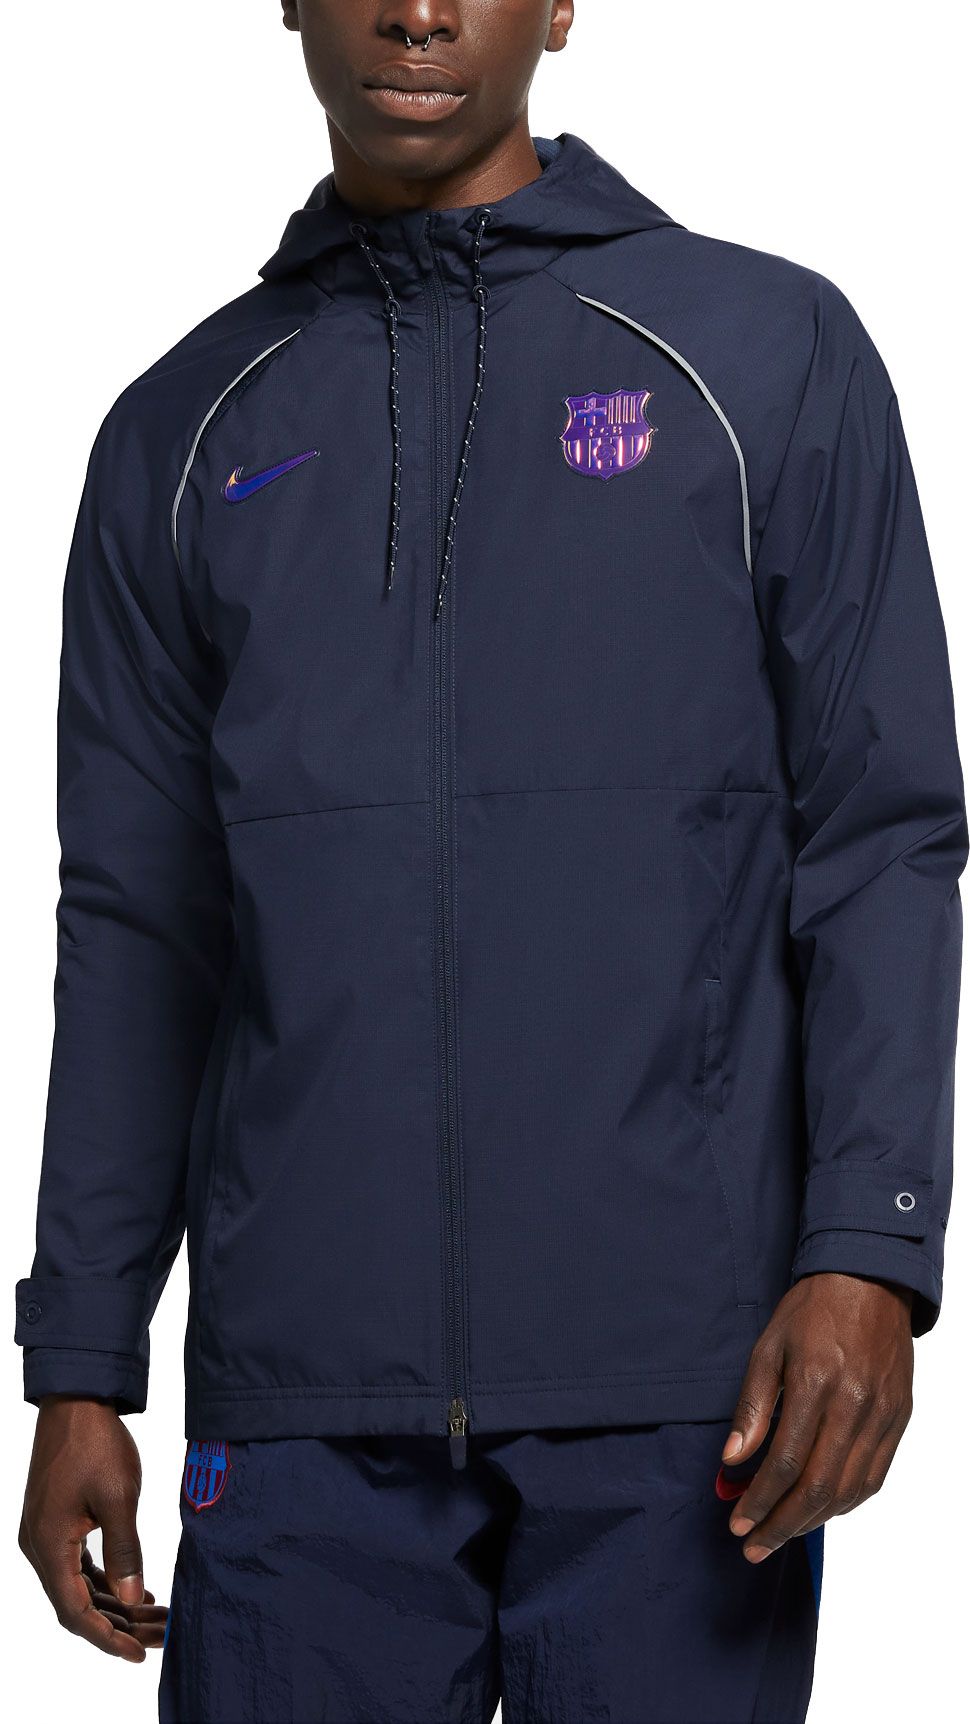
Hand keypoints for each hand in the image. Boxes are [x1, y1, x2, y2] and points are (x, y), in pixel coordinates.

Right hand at [19, 1395, 166, 1659]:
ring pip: (77, 1586)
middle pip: (76, 1604)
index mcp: (48, 1545)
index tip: (138, 1654)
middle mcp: (39, 1546)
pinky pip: (76, 1565)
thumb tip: (132, 1599)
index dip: (106, 1638)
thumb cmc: (96, 1443)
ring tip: (155, 1614)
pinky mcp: (54, 1522)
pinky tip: (135, 1586)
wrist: (77, 1398)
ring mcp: (44, 1534)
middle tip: (159, 1634)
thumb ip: (125, 1552)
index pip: (74, 1612)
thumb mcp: (119, 1498)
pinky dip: (104, 1580)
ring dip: (114, 1603)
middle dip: (118, 1624)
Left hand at [722, 1272, 913, 1561]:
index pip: (784, 1462)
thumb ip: (752, 1406)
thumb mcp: (768, 1346)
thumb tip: (733, 1460)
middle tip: (754, 1545)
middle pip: (818, 1486)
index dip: (758, 1500)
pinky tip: (821, 1510)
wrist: (869, 1279)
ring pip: (850, 1489)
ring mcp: (882, 1414)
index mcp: (816, 1383)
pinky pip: (874, 1476)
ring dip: (813, 1521)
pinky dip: (846, 1502)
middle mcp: (854, 1404)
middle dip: (782, 1524)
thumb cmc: (812, 1310)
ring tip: (782, 1534)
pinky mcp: (899, 1417)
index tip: (737, 1521)